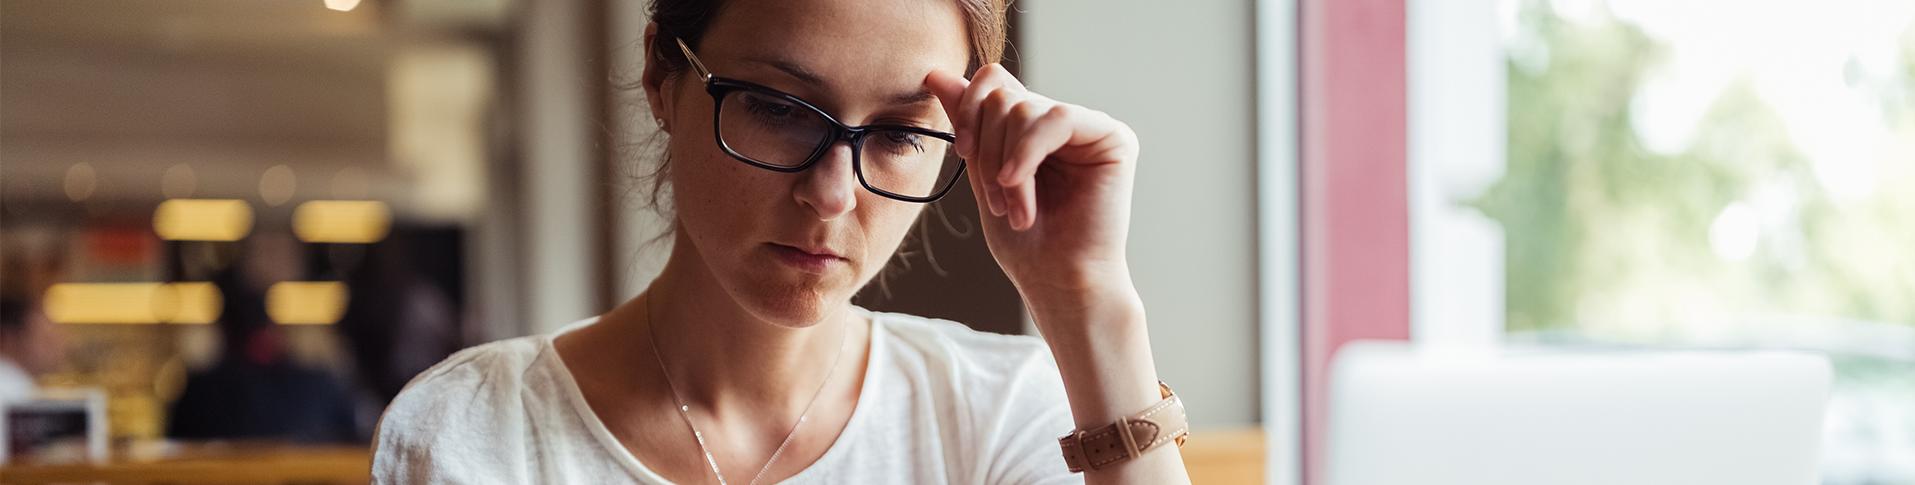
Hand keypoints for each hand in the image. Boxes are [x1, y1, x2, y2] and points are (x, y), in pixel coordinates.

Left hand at [923, 64, 1141, 304]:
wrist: (1059, 284)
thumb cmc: (1026, 244)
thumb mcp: (984, 175)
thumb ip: (969, 123)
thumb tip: (937, 73)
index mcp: (1034, 129)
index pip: (995, 83)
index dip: (969, 109)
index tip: (962, 152)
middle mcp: (1064, 123)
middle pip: (1004, 95)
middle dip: (987, 149)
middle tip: (997, 198)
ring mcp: (1090, 128)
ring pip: (1025, 108)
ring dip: (1006, 163)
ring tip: (1013, 207)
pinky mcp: (1114, 138)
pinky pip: (1057, 119)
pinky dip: (1027, 154)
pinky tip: (1019, 187)